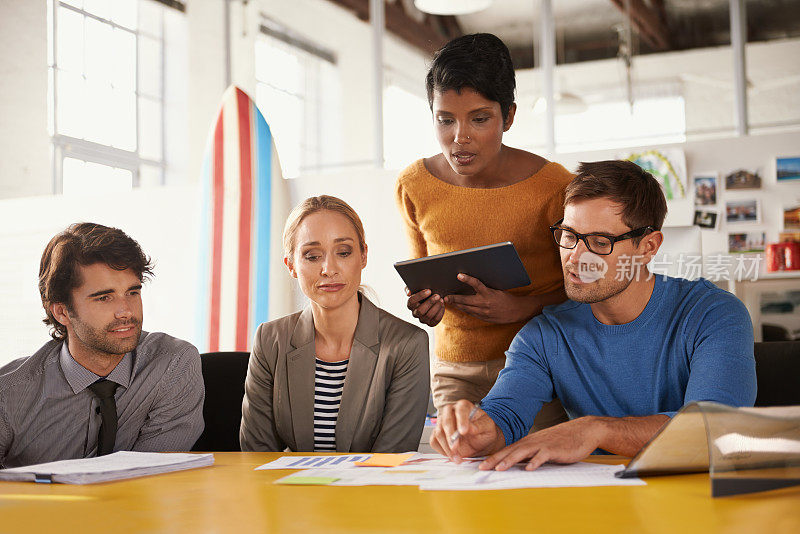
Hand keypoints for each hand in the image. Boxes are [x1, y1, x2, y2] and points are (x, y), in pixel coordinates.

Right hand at [406, 287, 444, 326]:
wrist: (433, 299)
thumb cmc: (424, 292)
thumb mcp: (417, 288)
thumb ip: (410, 288)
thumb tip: (409, 293)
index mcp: (410, 305)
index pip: (411, 301)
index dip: (420, 296)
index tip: (429, 290)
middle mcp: (415, 314)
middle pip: (420, 311)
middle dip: (429, 302)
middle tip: (437, 295)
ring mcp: (423, 320)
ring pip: (428, 316)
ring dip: (436, 307)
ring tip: (441, 300)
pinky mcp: (431, 323)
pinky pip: (436, 320)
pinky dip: (440, 312)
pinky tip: (443, 305)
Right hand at [430, 400, 503, 462]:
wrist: (481, 441)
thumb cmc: (484, 430)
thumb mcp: (487, 428)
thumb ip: (479, 426)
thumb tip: (471, 428)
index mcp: (464, 407)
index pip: (460, 409)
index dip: (461, 420)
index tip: (464, 431)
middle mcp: (451, 412)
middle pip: (446, 420)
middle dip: (450, 436)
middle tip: (456, 447)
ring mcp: (443, 423)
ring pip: (438, 432)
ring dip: (447, 447)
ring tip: (457, 457)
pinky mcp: (438, 434)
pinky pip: (434, 441)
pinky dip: (442, 450)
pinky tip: (452, 456)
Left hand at [444, 274, 532, 323]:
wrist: (516, 311)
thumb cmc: (506, 298)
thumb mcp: (496, 290)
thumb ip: (484, 288)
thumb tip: (473, 283)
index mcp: (489, 293)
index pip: (476, 284)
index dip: (467, 279)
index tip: (458, 275)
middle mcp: (485, 303)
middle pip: (466, 300)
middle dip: (454, 298)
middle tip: (445, 296)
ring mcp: (483, 312)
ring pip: (466, 308)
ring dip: (457, 305)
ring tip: (449, 302)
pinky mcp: (484, 318)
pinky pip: (471, 313)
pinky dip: (464, 309)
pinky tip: (459, 307)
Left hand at [479, 417, 604, 470]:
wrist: (583, 430)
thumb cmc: (562, 441)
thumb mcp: (543, 448)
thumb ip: (531, 455)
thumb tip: (518, 466)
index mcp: (528, 442)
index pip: (506, 450)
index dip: (492, 458)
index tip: (479, 465)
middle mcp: (533, 442)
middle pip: (510, 451)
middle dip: (494, 460)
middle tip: (481, 468)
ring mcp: (543, 444)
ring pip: (523, 452)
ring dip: (510, 460)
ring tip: (499, 469)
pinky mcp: (555, 449)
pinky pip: (544, 456)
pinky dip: (536, 462)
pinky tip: (529, 469)